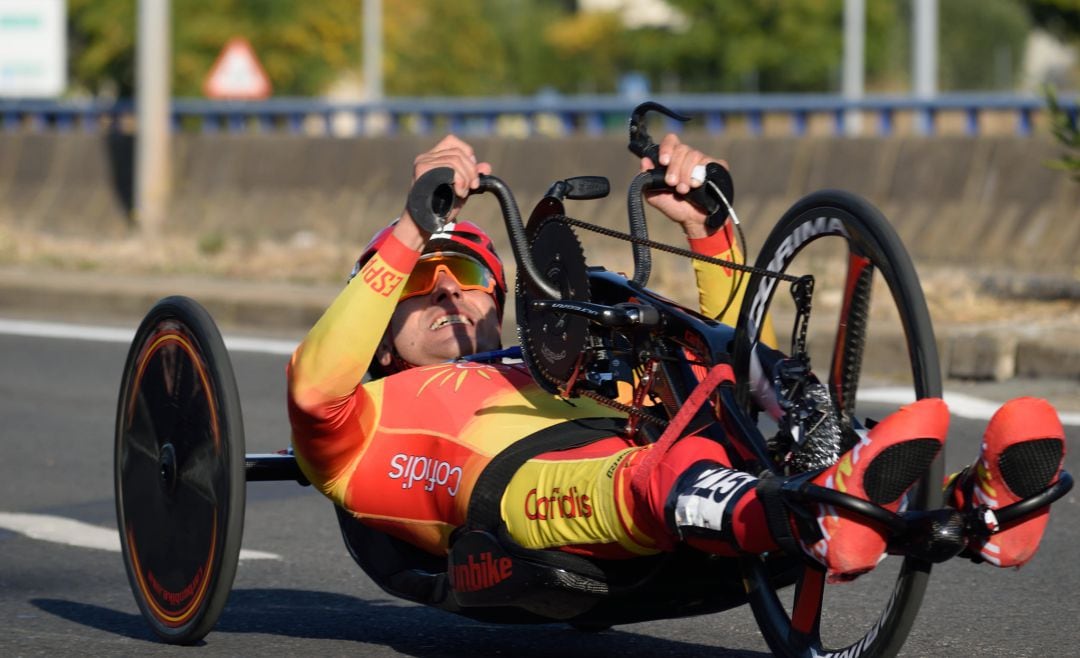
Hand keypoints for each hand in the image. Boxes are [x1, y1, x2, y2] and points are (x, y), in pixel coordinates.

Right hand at [397, 135, 492, 249]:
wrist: (424, 224)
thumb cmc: (440, 208)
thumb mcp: (461, 189)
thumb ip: (472, 176)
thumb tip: (487, 167)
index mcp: (433, 157)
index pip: (452, 141)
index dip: (467, 153)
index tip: (472, 172)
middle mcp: (426, 157)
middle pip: (458, 152)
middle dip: (471, 170)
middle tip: (473, 187)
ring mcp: (423, 163)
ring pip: (455, 159)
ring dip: (466, 177)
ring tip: (463, 192)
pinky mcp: (422, 170)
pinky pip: (449, 168)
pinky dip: (460, 180)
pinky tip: (459, 193)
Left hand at [641, 133, 729, 239]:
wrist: (694, 220)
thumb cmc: (675, 206)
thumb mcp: (655, 195)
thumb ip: (647, 178)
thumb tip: (644, 161)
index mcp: (673, 159)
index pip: (671, 141)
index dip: (666, 148)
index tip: (663, 162)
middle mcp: (688, 157)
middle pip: (682, 148)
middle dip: (674, 167)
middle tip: (672, 184)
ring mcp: (703, 161)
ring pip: (694, 155)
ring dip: (686, 174)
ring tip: (684, 190)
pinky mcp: (717, 166)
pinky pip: (710, 162)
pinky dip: (701, 174)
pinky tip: (697, 185)